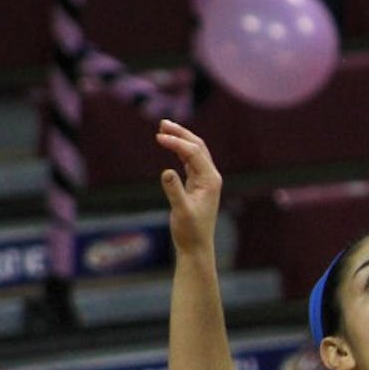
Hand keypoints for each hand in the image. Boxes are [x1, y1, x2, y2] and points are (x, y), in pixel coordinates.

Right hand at [156, 119, 221, 256]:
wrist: (196, 246)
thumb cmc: (190, 231)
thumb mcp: (180, 211)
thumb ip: (174, 191)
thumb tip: (166, 172)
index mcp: (210, 180)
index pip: (193, 153)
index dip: (176, 142)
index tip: (158, 137)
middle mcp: (210, 177)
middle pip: (197, 146)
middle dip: (181, 133)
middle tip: (162, 123)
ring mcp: (205, 180)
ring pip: (194, 152)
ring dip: (180, 139)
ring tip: (163, 128)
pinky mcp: (197, 185)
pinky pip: (190, 161)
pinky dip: (180, 151)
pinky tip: (170, 145)